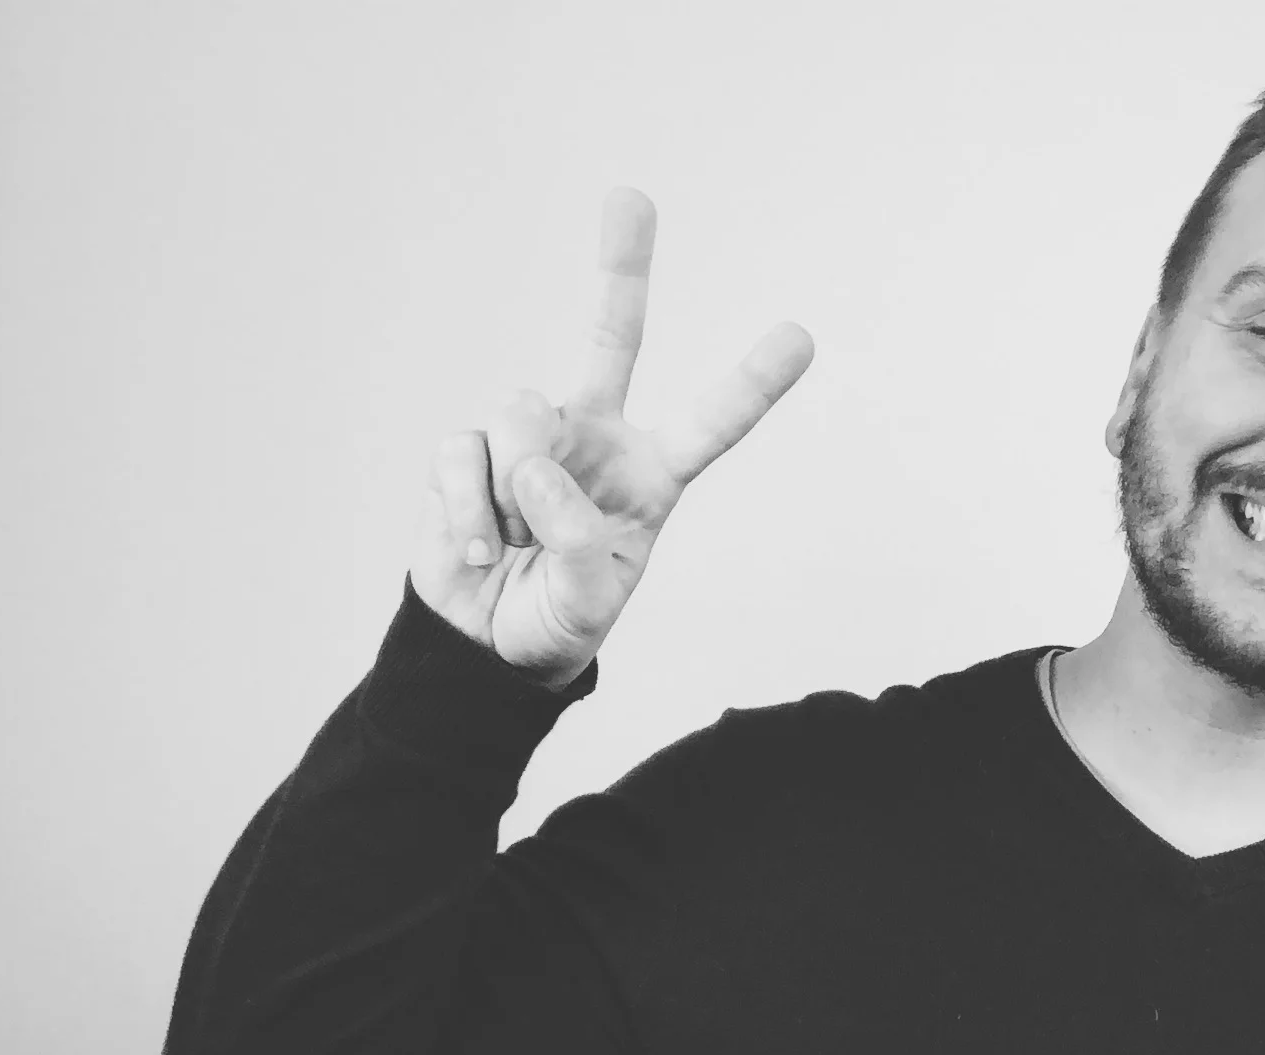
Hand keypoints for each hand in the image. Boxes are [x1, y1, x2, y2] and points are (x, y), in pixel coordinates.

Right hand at [410, 187, 814, 688]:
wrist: (487, 648)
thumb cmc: (559, 620)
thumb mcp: (590, 599)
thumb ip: (575, 536)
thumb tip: (530, 464)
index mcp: (652, 476)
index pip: (710, 425)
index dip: (752, 383)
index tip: (801, 335)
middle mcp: (595, 439)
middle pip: (612, 338)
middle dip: (621, 267)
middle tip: (631, 196)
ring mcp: (530, 439)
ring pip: (521, 414)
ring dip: (514, 490)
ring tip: (515, 545)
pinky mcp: (468, 451)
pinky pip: (463, 455)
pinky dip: (468, 512)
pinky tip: (479, 547)